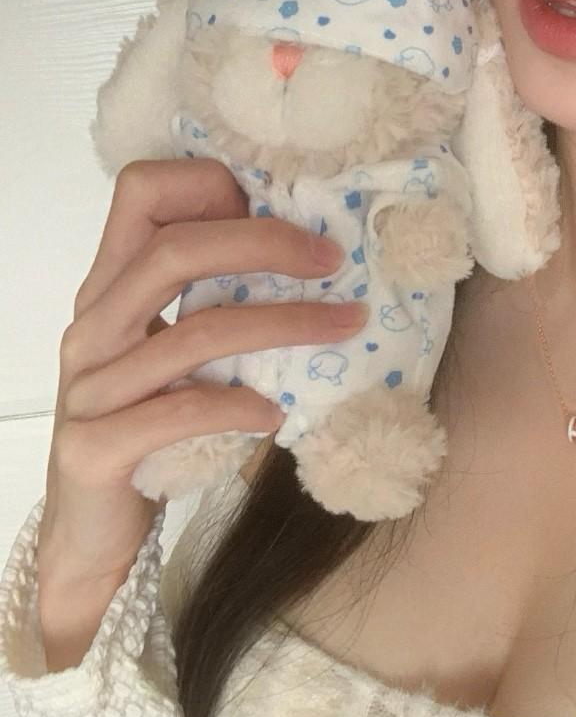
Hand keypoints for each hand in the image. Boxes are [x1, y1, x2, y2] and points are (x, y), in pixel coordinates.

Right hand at [36, 157, 367, 607]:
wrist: (91, 533)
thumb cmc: (151, 427)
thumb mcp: (177, 351)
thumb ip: (215, 301)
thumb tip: (317, 253)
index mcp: (110, 287)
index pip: (139, 192)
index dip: (210, 183)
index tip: (280, 206)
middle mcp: (92, 326)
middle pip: (174, 250)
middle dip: (265, 244)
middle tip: (334, 260)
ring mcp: (89, 388)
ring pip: (194, 332)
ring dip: (283, 324)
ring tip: (345, 328)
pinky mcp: (95, 448)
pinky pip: (178, 413)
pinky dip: (239, 406)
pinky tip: (277, 414)